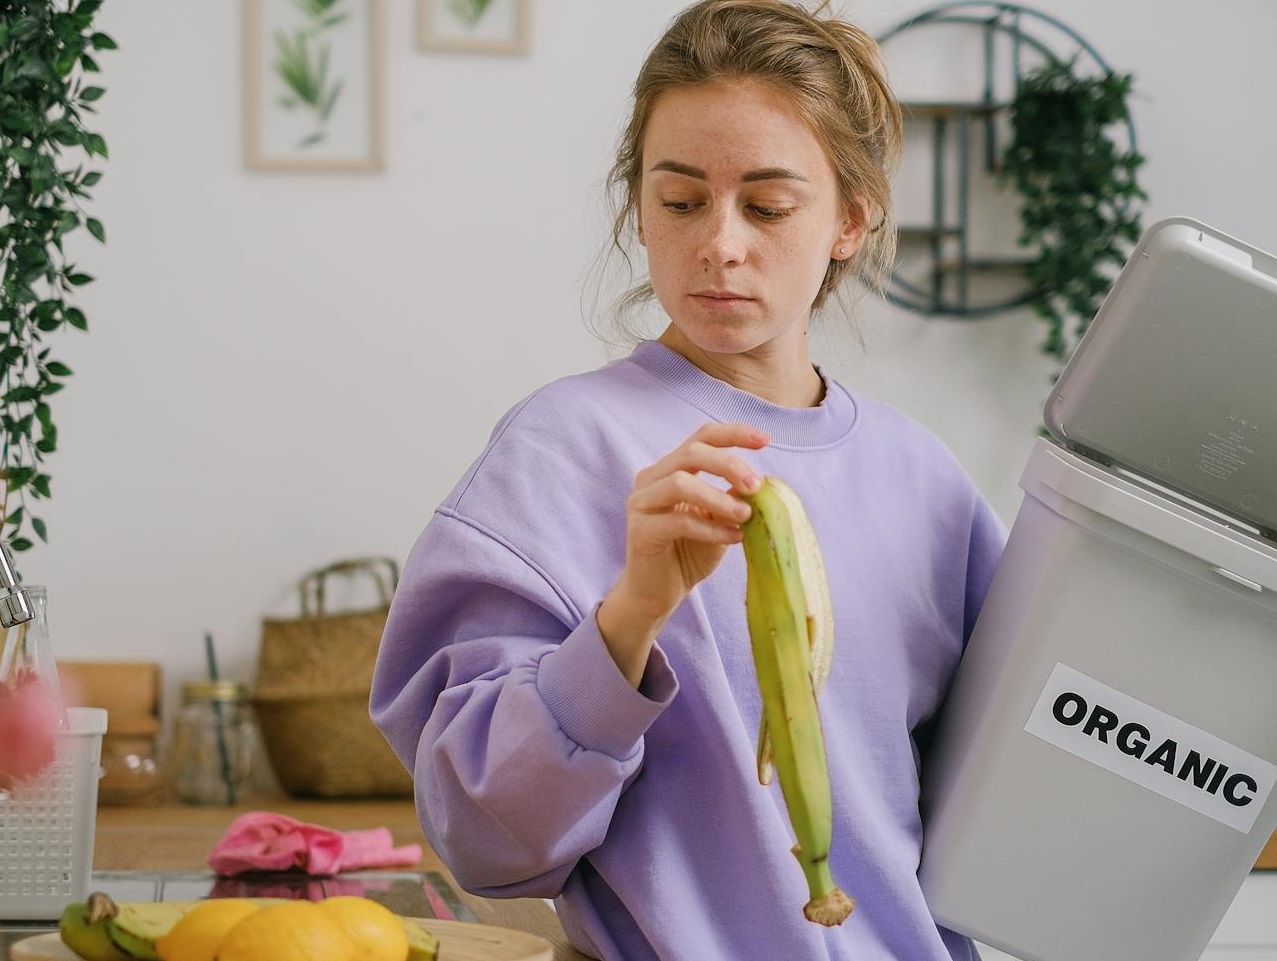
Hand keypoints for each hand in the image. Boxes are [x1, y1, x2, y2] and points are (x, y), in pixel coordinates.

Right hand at [597, 422, 767, 685]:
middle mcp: (651, 478)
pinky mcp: (640, 530)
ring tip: (745, 515)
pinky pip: (679, 520)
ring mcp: (641, 503)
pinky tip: (733, 538)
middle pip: (691, 453)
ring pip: (680, 482)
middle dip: (728, 464)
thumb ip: (733, 497)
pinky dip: (711, 528)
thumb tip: (762, 482)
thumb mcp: (720, 519)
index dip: (733, 434)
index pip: (702, 437)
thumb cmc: (689, 552)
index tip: (765, 440)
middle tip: (756, 485)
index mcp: (671, 468)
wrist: (658, 593)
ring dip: (718, 498)